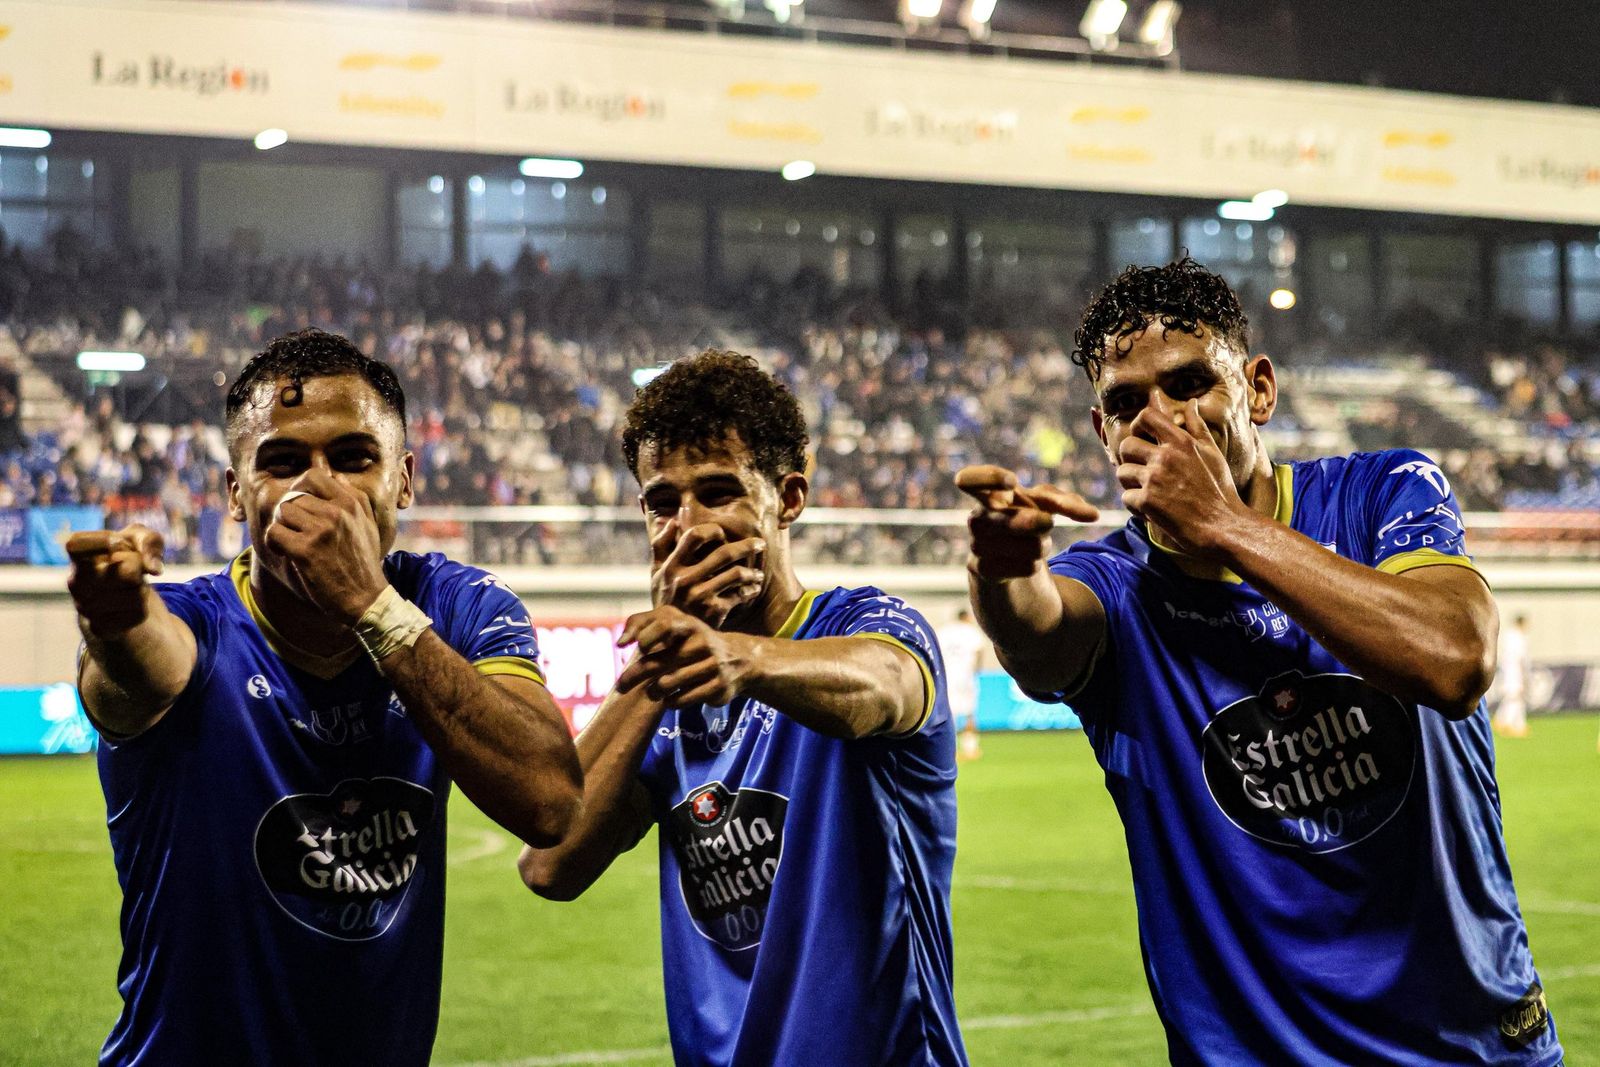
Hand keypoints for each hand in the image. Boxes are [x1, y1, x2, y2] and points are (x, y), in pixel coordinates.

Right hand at [66, 525, 164, 634]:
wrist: (121, 594)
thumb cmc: (128, 558)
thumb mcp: (139, 538)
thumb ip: (148, 540)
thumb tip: (153, 568)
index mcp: (77, 556)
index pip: (77, 544)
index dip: (105, 541)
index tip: (119, 542)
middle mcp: (75, 582)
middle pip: (128, 572)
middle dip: (139, 568)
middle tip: (132, 568)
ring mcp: (85, 607)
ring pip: (136, 595)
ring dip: (142, 589)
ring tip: (130, 587)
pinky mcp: (100, 627)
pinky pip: (138, 615)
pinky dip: (142, 608)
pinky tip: (129, 604)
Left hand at [261, 471, 388, 623]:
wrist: (366, 598)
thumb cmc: (364, 563)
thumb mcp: (368, 525)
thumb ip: (354, 501)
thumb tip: (335, 479)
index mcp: (352, 502)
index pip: (313, 476)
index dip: (299, 488)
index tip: (299, 504)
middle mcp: (338, 511)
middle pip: (293, 497)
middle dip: (289, 514)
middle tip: (294, 531)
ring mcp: (322, 530)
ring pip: (282, 512)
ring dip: (282, 528)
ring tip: (291, 543)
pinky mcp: (306, 550)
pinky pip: (274, 532)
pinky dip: (274, 543)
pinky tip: (285, 553)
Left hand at [615, 605, 751, 706]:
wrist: (740, 659)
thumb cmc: (694, 642)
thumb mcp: (676, 625)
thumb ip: (643, 624)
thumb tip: (620, 643)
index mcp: (689, 625)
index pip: (664, 623)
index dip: (646, 635)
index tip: (637, 648)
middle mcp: (702, 642)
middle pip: (660, 661)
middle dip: (635, 675)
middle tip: (621, 686)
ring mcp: (712, 665)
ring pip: (669, 683)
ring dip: (655, 691)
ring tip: (653, 692)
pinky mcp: (718, 686)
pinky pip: (684, 698)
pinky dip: (671, 701)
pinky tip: (669, 699)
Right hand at [650, 511, 764, 627]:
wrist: (670, 636)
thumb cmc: (666, 599)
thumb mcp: (656, 573)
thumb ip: (661, 545)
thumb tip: (673, 520)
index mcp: (672, 566)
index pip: (694, 536)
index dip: (712, 530)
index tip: (722, 533)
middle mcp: (685, 580)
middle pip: (724, 553)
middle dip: (747, 546)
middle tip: (760, 544)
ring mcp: (700, 596)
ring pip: (737, 574)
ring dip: (752, 572)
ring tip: (758, 573)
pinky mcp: (713, 611)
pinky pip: (740, 594)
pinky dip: (751, 589)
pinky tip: (754, 588)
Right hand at [956, 465, 1099, 580]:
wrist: (1004, 560)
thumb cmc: (1024, 519)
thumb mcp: (1043, 503)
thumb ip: (1066, 502)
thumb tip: (1094, 515)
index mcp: (988, 494)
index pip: (970, 479)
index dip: (990, 478)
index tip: (1012, 482)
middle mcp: (978, 518)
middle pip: (1013, 521)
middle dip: (1036, 523)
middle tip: (1047, 524)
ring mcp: (977, 546)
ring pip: (1029, 546)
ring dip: (1041, 546)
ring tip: (1033, 545)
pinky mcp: (982, 571)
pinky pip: (1025, 567)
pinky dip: (1033, 566)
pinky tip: (1026, 563)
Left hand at [1115, 399, 1241, 554]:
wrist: (1224, 526)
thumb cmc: (1220, 490)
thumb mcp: (1212, 452)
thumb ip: (1197, 426)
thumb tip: (1190, 403)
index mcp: (1181, 441)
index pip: (1146, 416)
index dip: (1138, 426)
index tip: (1142, 439)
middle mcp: (1166, 456)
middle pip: (1126, 445)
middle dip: (1130, 459)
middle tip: (1142, 472)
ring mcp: (1155, 479)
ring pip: (1122, 473)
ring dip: (1131, 484)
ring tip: (1149, 493)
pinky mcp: (1148, 501)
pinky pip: (1126, 498)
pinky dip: (1136, 507)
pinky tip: (1153, 511)